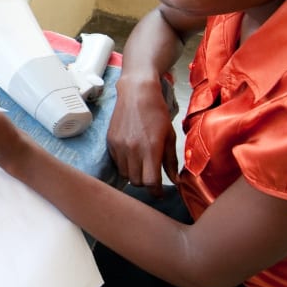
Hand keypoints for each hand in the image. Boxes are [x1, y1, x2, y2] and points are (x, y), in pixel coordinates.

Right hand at [107, 74, 178, 195]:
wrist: (137, 93)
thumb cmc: (157, 113)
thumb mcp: (169, 136)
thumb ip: (171, 161)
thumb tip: (176, 181)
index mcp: (150, 149)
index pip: (150, 182)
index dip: (156, 191)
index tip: (159, 192)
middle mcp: (132, 150)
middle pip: (137, 182)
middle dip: (145, 183)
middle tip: (152, 177)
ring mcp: (119, 146)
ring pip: (125, 174)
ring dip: (134, 175)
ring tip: (141, 165)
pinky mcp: (110, 142)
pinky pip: (117, 163)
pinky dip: (125, 165)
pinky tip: (132, 155)